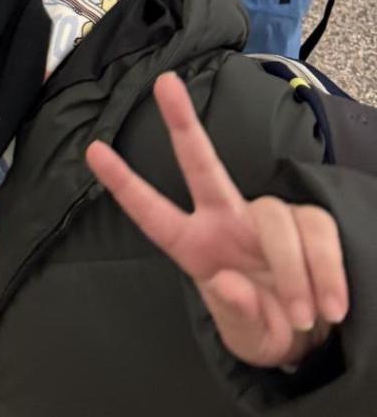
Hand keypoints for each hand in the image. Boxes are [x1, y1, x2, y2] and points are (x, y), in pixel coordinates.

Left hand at [87, 73, 347, 369]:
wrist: (315, 340)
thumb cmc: (265, 327)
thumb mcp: (248, 338)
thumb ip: (236, 314)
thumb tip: (225, 280)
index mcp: (198, 247)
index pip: (154, 214)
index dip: (124, 185)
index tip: (93, 150)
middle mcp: (227, 220)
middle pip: (202, 164)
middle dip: (182, 123)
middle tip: (164, 84)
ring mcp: (267, 218)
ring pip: (276, 220)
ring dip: (293, 274)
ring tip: (304, 316)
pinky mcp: (308, 221)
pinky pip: (317, 232)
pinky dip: (326, 273)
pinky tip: (332, 305)